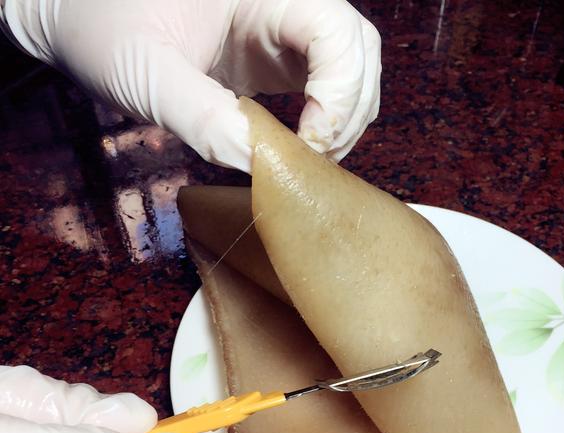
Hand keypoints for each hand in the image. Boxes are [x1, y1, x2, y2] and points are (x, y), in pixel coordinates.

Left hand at [0, 0, 380, 171]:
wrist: (82, 18)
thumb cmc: (102, 29)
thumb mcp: (145, 74)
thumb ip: (201, 117)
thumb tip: (259, 163)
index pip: (335, 30)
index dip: (338, 91)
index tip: (307, 144)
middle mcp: (283, 4)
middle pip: (358, 50)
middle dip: (347, 110)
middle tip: (312, 159)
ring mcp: (284, 29)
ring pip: (353, 69)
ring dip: (345, 120)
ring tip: (310, 160)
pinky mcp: (278, 56)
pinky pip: (328, 86)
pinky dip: (329, 122)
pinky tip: (305, 149)